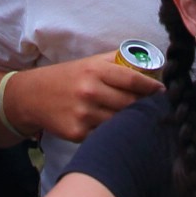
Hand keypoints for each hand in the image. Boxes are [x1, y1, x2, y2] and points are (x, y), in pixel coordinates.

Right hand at [20, 54, 164, 141]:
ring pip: (119, 122)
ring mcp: (83, 113)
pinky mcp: (77, 132)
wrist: (33, 96)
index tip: (163, 92)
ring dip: (130, 123)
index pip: (132, 80)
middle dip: (145, 107)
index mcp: (95, 70)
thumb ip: (116, 61)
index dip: (151, 88)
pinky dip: (112, 133)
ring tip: (139, 121)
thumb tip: (146, 62)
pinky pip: (103, 135)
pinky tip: (116, 131)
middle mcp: (90, 91)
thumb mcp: (89, 62)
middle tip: (156, 109)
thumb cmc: (67, 77)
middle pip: (129, 103)